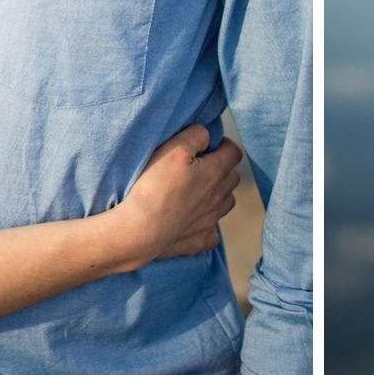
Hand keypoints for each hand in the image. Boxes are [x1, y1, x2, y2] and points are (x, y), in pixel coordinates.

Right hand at [114, 124, 240, 268]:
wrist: (140, 231)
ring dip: (216, 195)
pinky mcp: (200, 240)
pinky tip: (191, 222)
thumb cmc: (155, 187)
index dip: (223, 145)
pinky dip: (206, 225)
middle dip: (220, 169)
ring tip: (195, 193)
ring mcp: (211, 220)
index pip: (234, 152)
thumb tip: (206, 134)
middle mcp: (219, 197)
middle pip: (232, 177)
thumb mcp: (173, 149)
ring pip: (226, 203)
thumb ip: (195, 135)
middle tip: (198, 167)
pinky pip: (212, 233)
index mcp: (216, 173)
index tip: (207, 145)